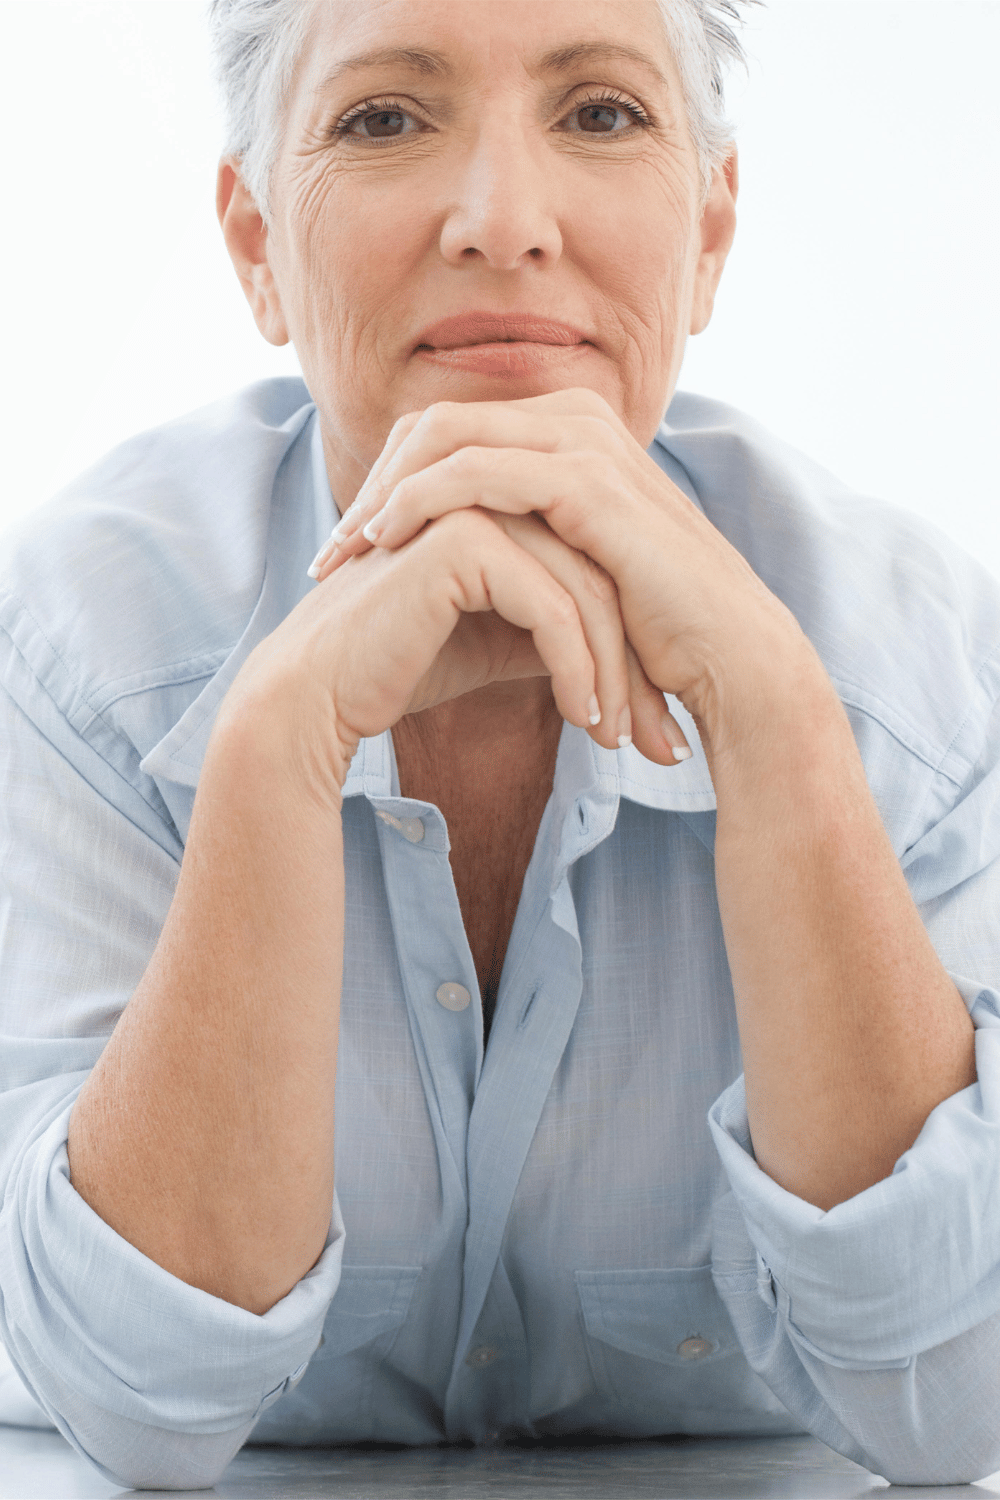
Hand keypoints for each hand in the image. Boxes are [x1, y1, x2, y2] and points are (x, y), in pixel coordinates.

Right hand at [227, 497, 681, 803]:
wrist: (322, 690)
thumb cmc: (403, 665)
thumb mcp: (502, 640)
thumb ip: (557, 622)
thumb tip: (628, 647)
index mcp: (504, 501)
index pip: (596, 566)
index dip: (630, 645)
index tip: (652, 719)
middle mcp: (495, 490)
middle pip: (602, 575)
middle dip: (636, 666)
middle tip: (659, 742)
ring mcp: (477, 505)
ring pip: (587, 591)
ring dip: (613, 675)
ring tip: (621, 741)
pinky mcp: (462, 539)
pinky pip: (551, 607)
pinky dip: (576, 669)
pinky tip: (582, 717)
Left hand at [312, 388, 807, 756]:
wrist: (728, 656)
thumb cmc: (652, 628)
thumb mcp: (571, 570)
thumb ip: (521, 540)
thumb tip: (450, 557)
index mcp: (570, 431)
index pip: (449, 433)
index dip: (389, 482)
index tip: (350, 544)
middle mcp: (576, 417)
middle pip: (434, 423)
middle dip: (372, 484)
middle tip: (330, 550)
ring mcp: (583, 441)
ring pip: (442, 439)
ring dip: (381, 495)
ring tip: (342, 554)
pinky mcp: (585, 479)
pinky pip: (472, 474)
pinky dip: (417, 503)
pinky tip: (384, 544)